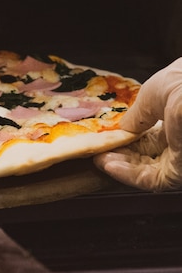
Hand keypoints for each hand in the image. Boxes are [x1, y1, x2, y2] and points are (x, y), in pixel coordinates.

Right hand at [94, 57, 181, 190]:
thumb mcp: (152, 92)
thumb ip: (135, 114)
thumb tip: (123, 126)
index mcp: (179, 116)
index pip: (151, 134)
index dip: (127, 136)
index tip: (108, 135)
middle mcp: (181, 138)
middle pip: (145, 153)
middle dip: (119, 152)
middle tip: (99, 149)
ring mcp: (180, 158)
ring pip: (144, 169)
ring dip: (118, 164)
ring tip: (98, 158)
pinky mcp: (177, 174)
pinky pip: (148, 180)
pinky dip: (125, 174)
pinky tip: (107, 164)